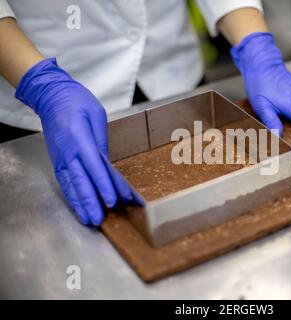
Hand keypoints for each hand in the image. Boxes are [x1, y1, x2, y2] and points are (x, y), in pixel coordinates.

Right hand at [15, 58, 142, 225]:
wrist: (51, 96)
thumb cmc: (76, 101)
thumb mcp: (96, 115)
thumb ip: (102, 141)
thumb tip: (108, 164)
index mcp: (80, 138)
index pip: (95, 166)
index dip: (104, 185)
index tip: (113, 199)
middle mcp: (68, 152)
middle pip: (81, 181)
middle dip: (92, 202)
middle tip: (101, 219)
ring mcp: (61, 158)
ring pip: (71, 185)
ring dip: (81, 204)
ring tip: (90, 220)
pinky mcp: (58, 161)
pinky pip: (65, 182)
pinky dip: (72, 197)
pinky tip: (79, 208)